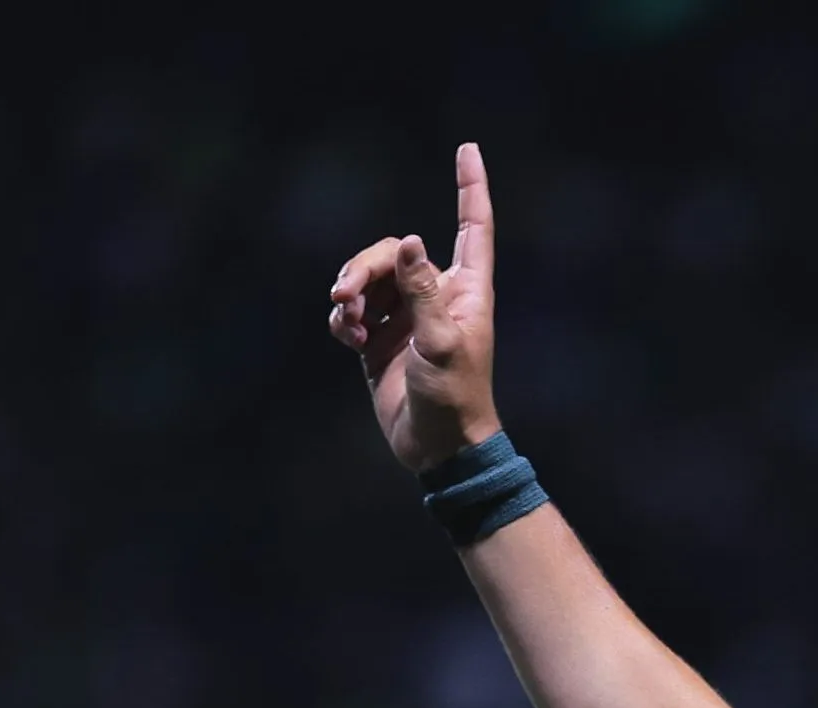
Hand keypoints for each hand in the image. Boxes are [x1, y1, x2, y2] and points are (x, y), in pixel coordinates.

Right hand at [327, 143, 502, 472]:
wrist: (438, 448)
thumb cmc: (454, 396)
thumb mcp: (441, 342)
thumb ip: (422, 291)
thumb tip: (412, 242)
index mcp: (466, 289)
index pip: (472, 226)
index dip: (470, 187)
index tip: (467, 149)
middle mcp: (437, 296)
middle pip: (396, 251)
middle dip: (365, 266)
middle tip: (347, 295)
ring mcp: (407, 317)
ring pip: (369, 278)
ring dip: (351, 292)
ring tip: (350, 322)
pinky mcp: (380, 340)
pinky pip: (354, 310)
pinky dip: (345, 318)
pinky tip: (351, 337)